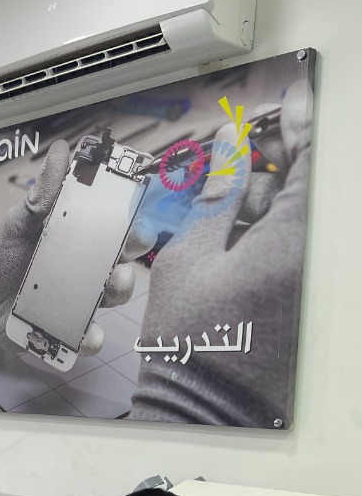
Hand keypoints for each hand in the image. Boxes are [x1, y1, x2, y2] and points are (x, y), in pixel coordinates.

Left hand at [0, 138, 136, 354]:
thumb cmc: (4, 254)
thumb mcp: (22, 220)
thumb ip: (44, 192)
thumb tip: (62, 151)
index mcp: (85, 241)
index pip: (122, 232)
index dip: (136, 229)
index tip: (138, 226)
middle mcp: (90, 271)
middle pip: (126, 265)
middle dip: (131, 263)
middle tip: (120, 259)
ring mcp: (82, 301)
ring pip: (114, 299)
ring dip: (118, 293)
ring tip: (107, 288)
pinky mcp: (68, 330)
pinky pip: (90, 338)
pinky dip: (92, 338)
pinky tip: (88, 334)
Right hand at [127, 79, 312, 425]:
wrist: (199, 399)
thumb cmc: (192, 336)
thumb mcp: (190, 254)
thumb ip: (215, 195)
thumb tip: (230, 149)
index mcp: (289, 239)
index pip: (306, 162)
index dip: (299, 123)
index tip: (293, 97)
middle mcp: (304, 257)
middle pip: (298, 189)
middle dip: (272, 159)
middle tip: (245, 139)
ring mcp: (298, 280)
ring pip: (285, 219)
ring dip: (258, 196)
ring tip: (224, 186)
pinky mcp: (285, 298)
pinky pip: (277, 247)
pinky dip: (256, 229)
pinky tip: (226, 226)